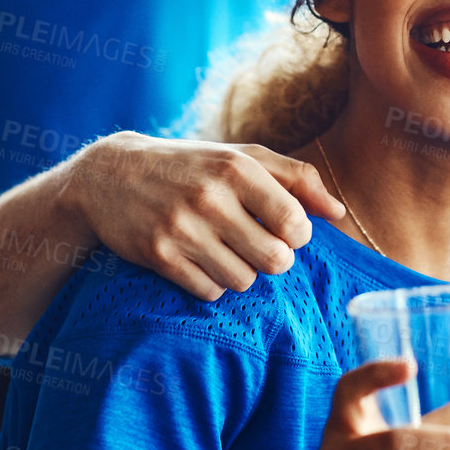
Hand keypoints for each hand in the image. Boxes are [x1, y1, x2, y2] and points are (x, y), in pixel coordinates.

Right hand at [66, 131, 345, 300]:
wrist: (111, 176)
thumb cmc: (192, 166)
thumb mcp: (242, 158)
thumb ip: (297, 179)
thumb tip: (338, 212)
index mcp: (237, 168)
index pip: (295, 222)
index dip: (298, 235)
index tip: (286, 230)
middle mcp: (210, 198)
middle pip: (274, 260)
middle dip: (274, 259)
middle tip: (259, 245)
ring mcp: (181, 229)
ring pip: (243, 281)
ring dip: (242, 272)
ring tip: (228, 251)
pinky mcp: (158, 256)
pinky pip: (209, 292)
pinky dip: (213, 284)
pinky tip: (202, 261)